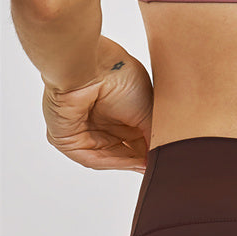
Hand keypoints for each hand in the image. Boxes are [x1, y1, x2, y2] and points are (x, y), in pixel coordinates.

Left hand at [42, 36, 152, 172]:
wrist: (89, 68)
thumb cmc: (119, 76)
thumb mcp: (147, 108)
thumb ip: (153, 134)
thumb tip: (161, 153)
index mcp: (121, 110)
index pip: (138, 138)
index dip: (151, 149)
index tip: (167, 159)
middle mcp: (103, 121)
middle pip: (124, 150)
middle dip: (141, 159)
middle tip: (160, 167)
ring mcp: (86, 131)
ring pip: (110, 156)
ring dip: (129, 162)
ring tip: (148, 166)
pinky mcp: (69, 140)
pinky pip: (92, 157)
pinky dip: (113, 162)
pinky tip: (131, 163)